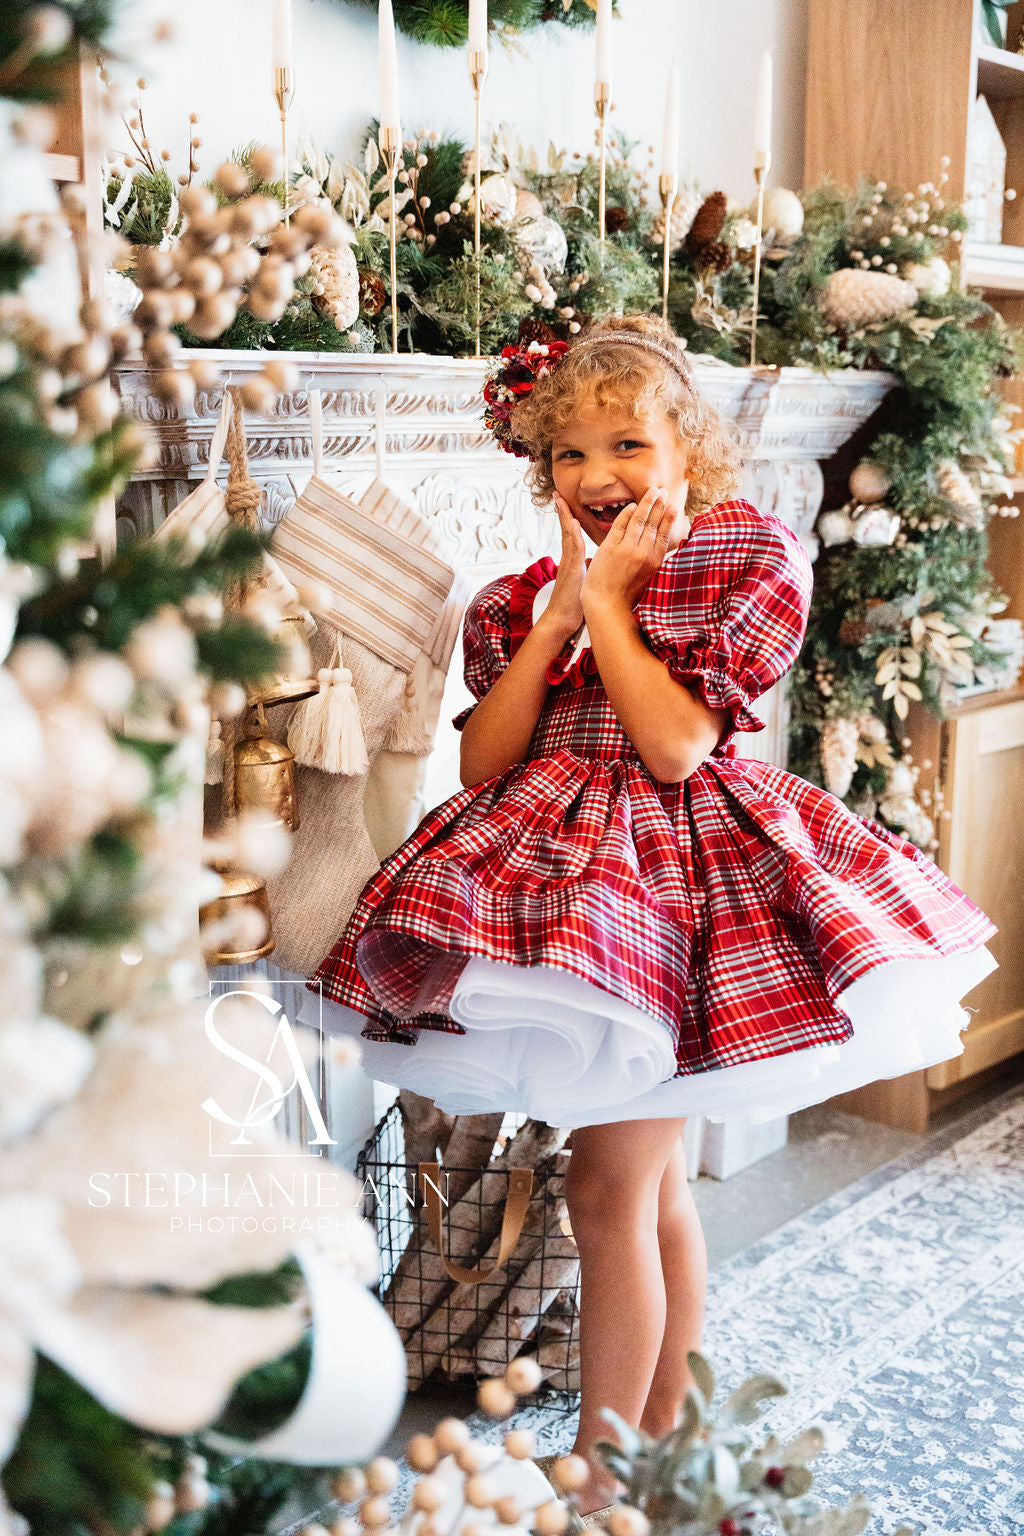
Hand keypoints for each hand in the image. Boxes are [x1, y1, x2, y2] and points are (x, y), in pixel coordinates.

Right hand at [543, 493, 587, 638]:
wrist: (563, 620)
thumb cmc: (575, 605)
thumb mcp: (584, 582)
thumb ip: (587, 569)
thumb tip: (592, 562)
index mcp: (574, 561)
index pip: (572, 535)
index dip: (570, 520)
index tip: (567, 505)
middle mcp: (569, 558)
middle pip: (567, 530)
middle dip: (563, 512)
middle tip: (558, 495)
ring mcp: (569, 563)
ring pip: (568, 534)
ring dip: (564, 516)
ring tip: (560, 500)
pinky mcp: (572, 569)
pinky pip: (573, 548)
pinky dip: (572, 534)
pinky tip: (573, 522)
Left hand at [581, 487, 685, 613]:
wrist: (607, 605)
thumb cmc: (627, 595)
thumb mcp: (648, 578)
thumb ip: (653, 561)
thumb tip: (659, 546)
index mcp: (654, 562)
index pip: (664, 534)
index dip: (669, 518)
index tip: (674, 506)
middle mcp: (643, 553)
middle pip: (653, 523)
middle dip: (659, 505)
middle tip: (664, 491)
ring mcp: (626, 549)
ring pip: (638, 520)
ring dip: (646, 503)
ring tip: (652, 491)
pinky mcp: (610, 547)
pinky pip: (620, 525)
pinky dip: (627, 513)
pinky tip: (632, 505)